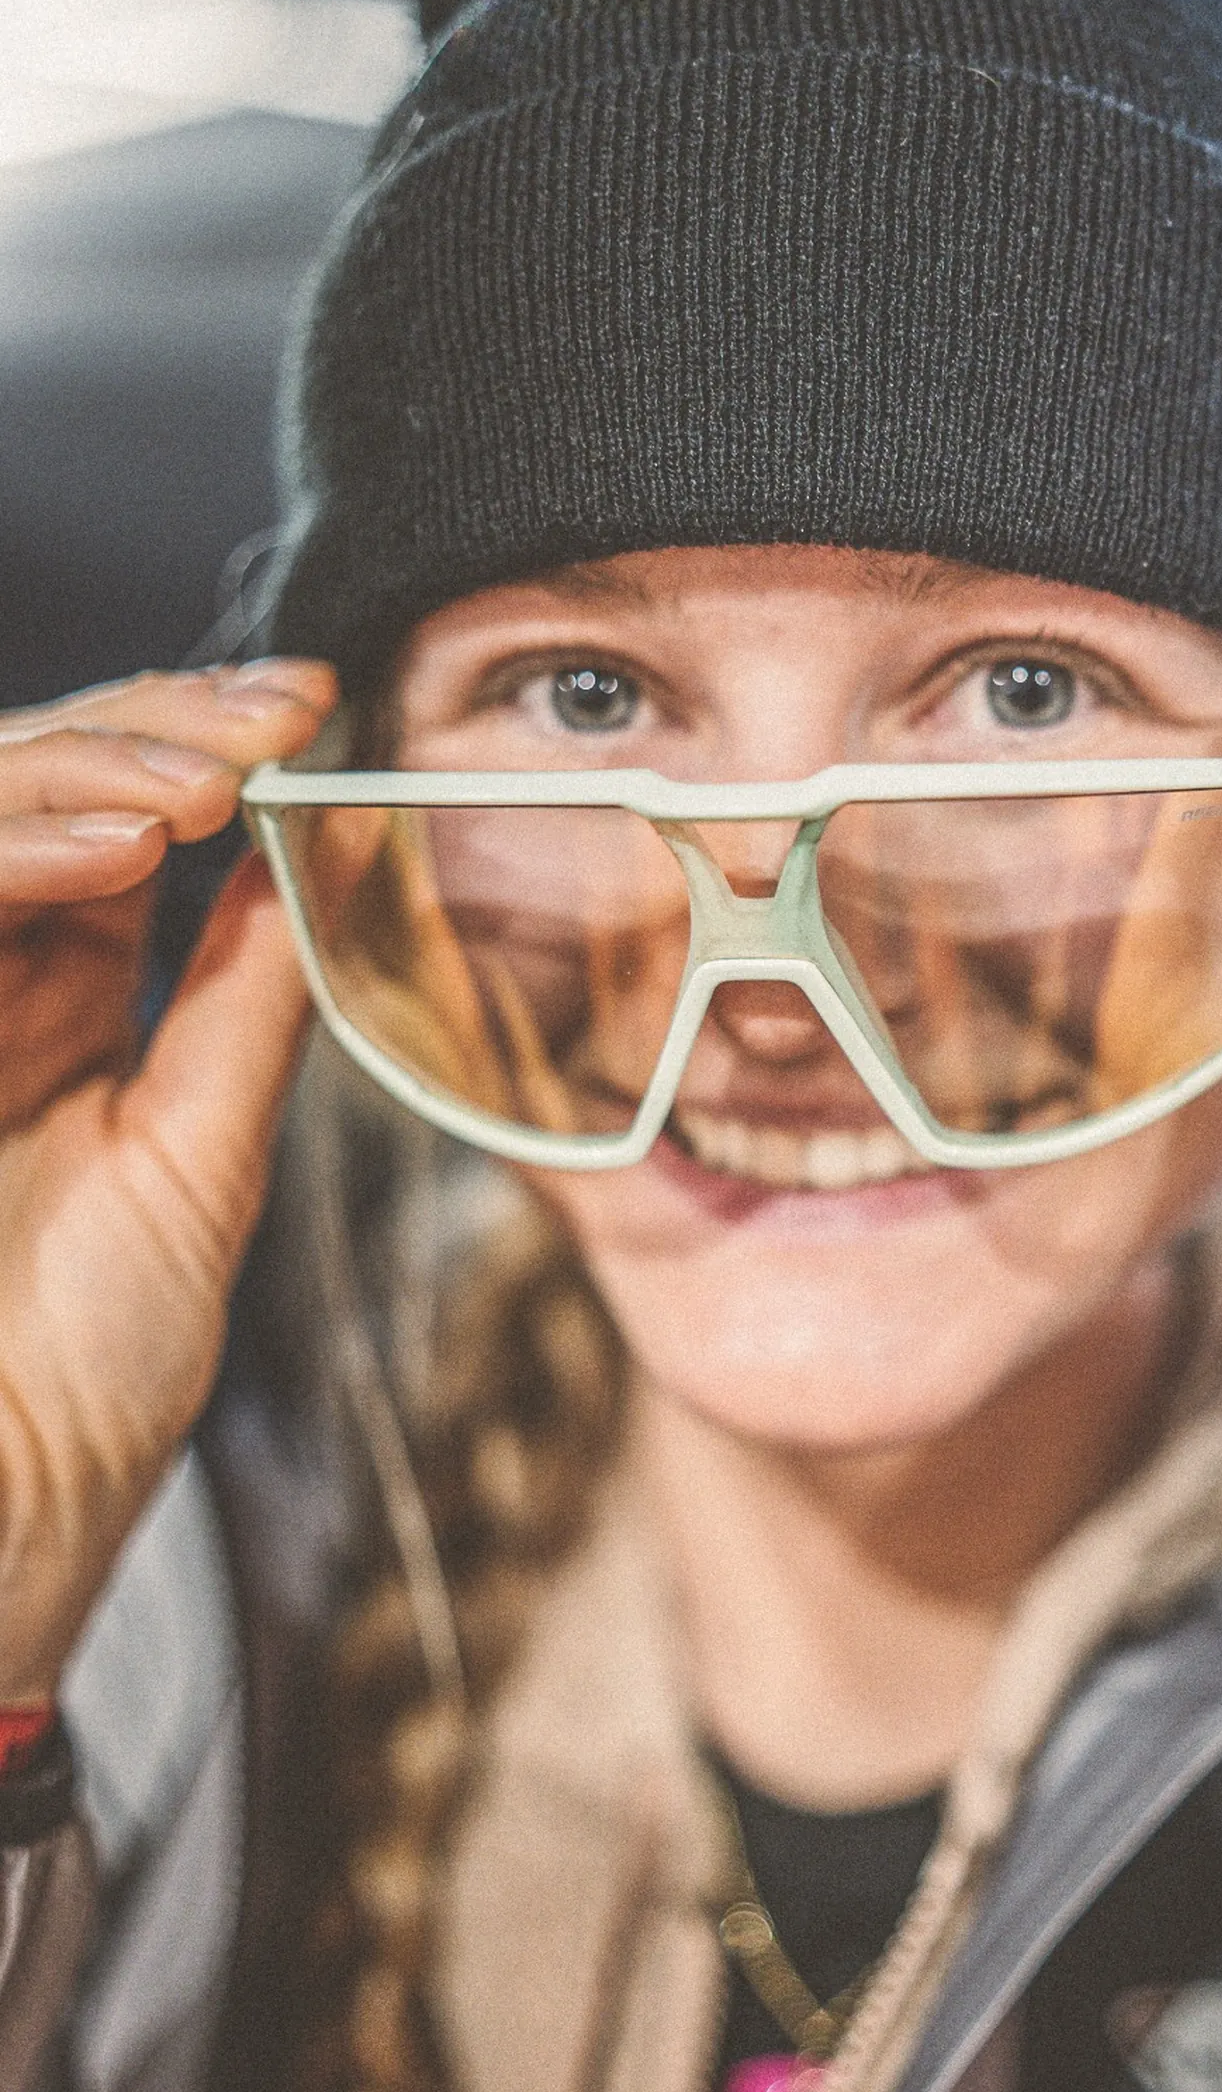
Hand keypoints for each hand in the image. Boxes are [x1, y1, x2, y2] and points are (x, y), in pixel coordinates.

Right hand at [0, 660, 334, 1699]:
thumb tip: (320, 869)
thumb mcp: (195, 1164)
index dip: (198, 747)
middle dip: (149, 724)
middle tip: (267, 709)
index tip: (312, 712)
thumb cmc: (78, 1382)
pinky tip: (120, 844)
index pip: (109, 820)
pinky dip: (13, 849)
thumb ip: (240, 1009)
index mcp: (46, 1004)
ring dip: (84, 767)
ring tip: (204, 778)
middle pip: (29, 784)